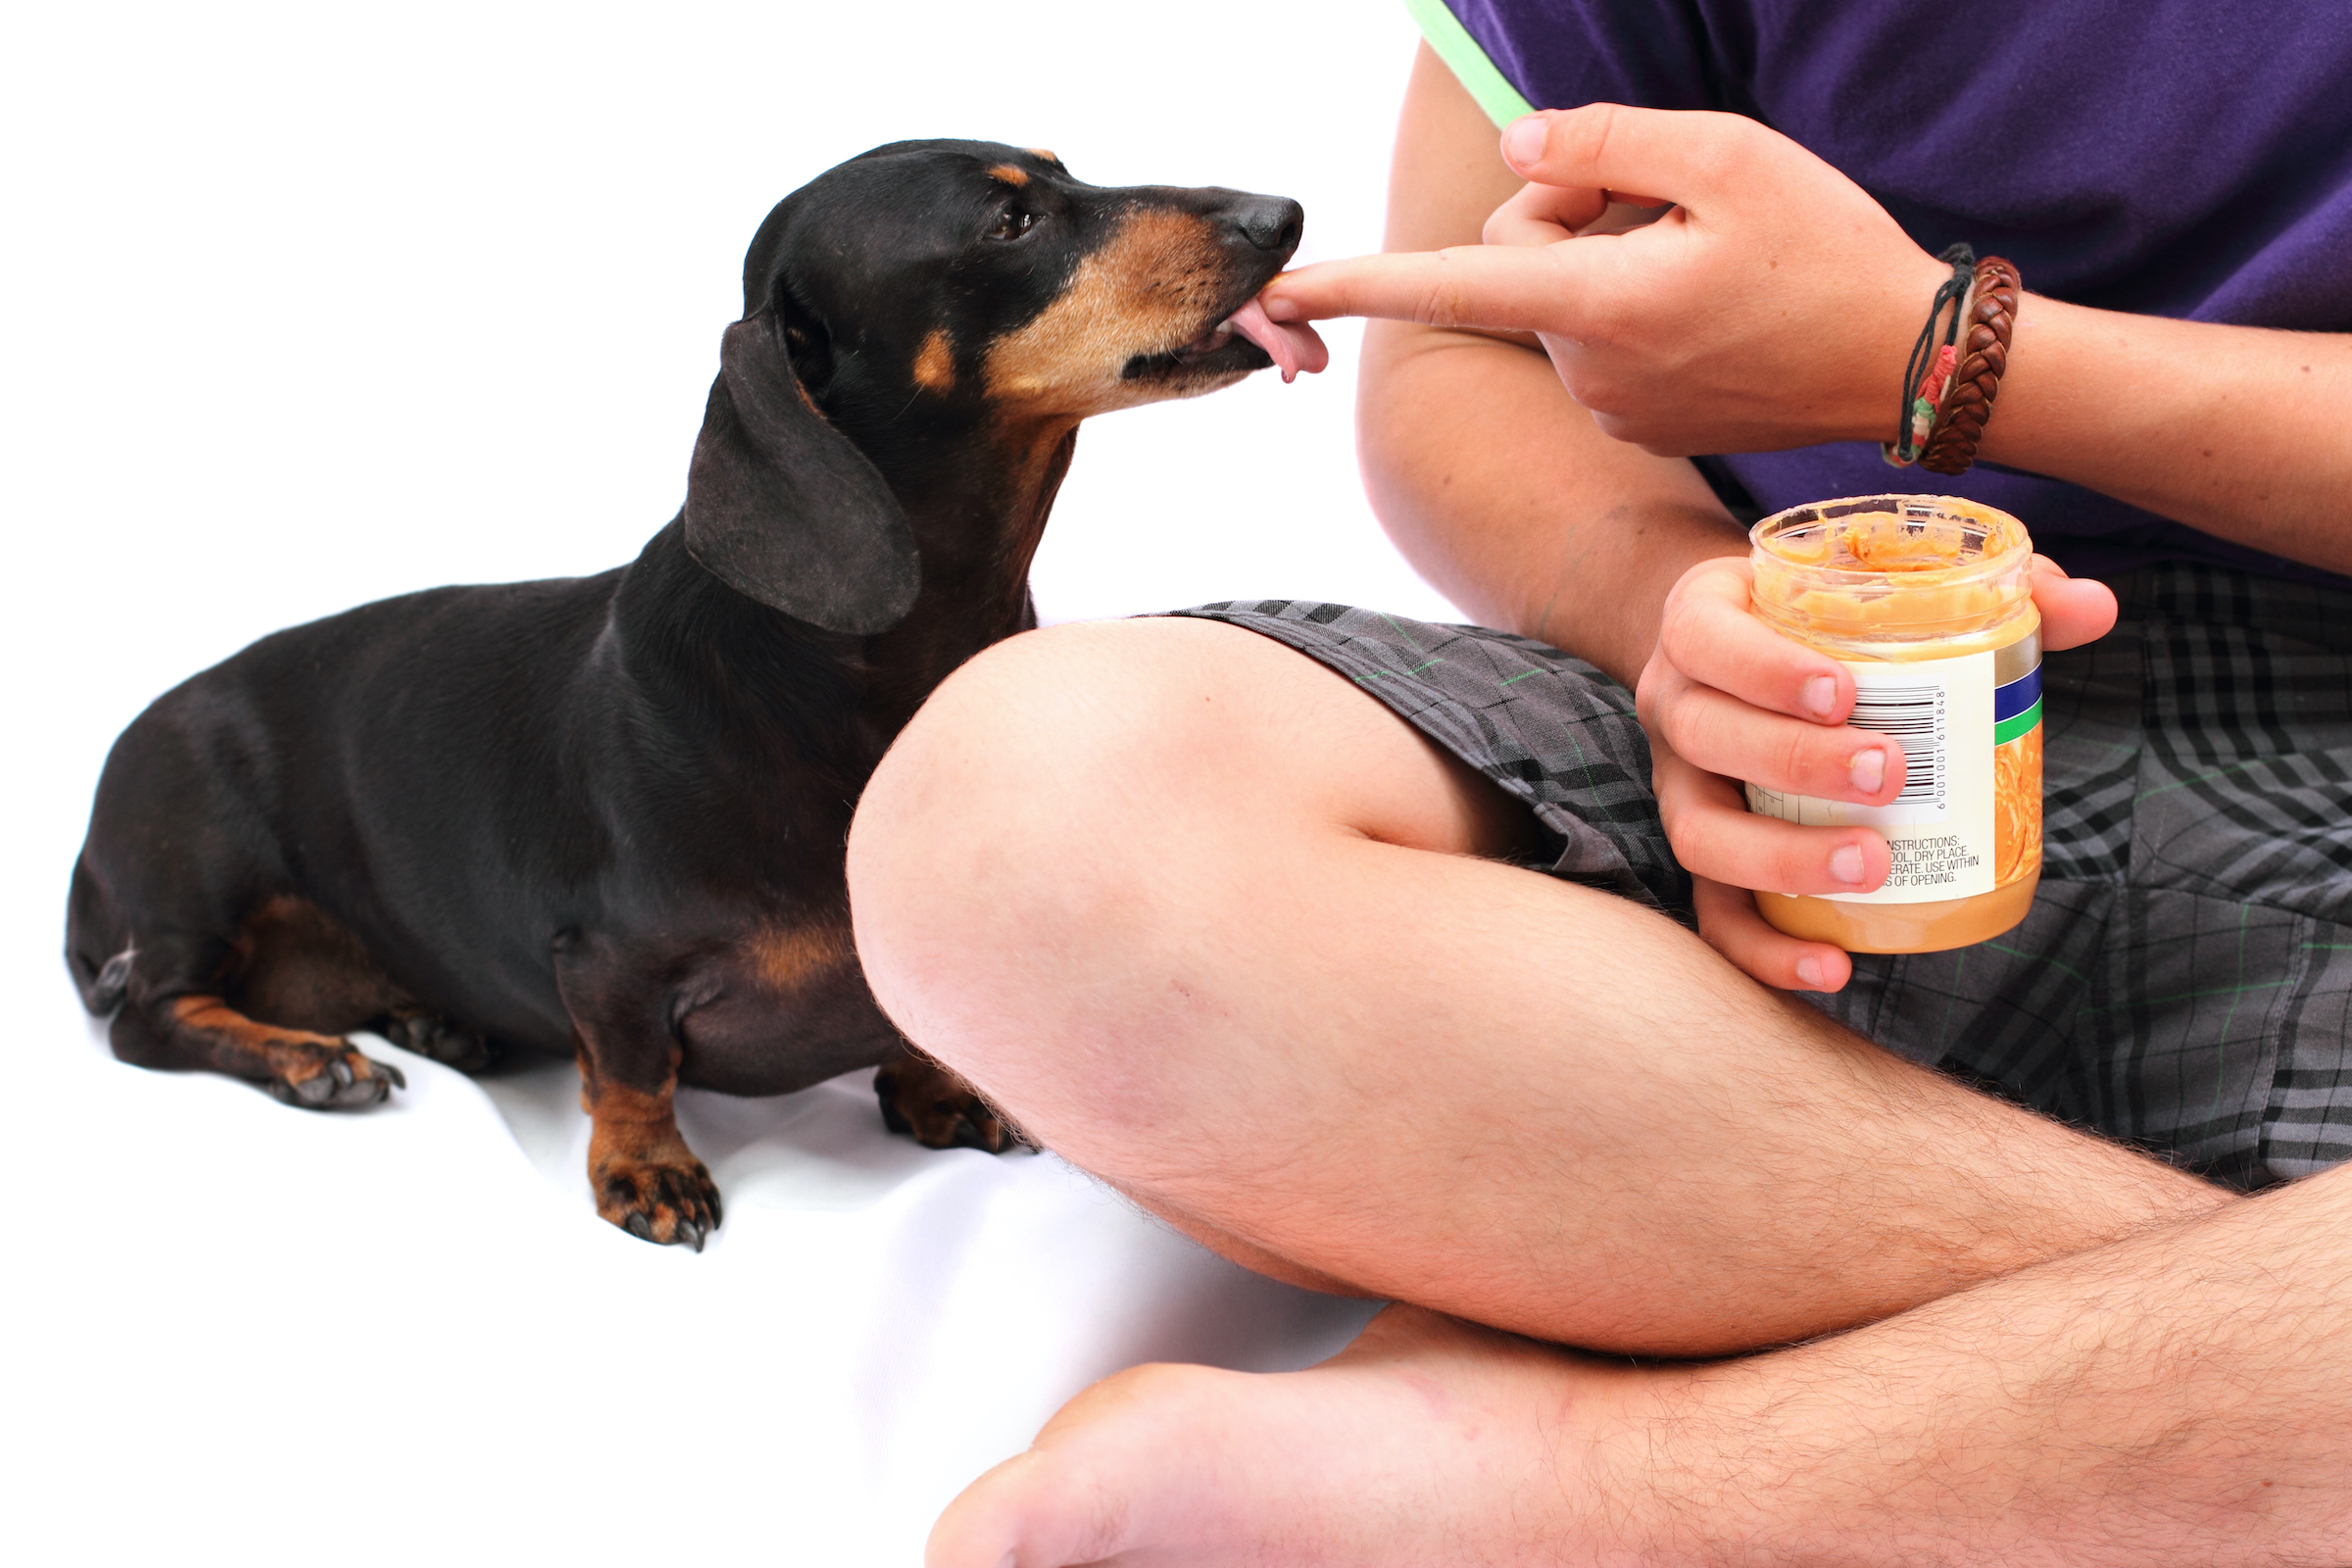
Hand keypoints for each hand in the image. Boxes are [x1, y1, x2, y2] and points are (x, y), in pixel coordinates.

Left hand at [1263, 103, 1953, 455]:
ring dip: (1610, 255)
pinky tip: (1715, 298)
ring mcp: (1610, 406)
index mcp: (1598, 306)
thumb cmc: (1829, 253)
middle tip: (1668, 194)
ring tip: (1710, 254)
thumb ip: (1603, 141)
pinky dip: (1633, 301)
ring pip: (1560, 297)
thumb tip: (1519, 150)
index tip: (1278, 295)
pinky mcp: (1637, 421)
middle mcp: (1587, 370)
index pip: (1449, 285)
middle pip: (1519, 259)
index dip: (1356, 282)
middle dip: (1571, 209)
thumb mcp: (1727, 156)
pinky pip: (1597, 337)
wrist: (1914, 367)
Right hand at [1646, 555, 2114, 990]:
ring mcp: (1681, 784)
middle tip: (1890, 774)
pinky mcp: (1705, 849)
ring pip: (1699, 833)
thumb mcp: (1874, 587)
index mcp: (1701, 624)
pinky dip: (1763, 949)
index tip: (1845, 693)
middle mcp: (1676, 704)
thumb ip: (1979, 592)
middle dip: (1795, 762)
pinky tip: (1832, 967)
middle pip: (1707, 737)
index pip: (1706, 637)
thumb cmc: (1818, 620)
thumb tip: (2095, 607)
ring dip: (1780, 858)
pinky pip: (1713, 913)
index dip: (1765, 669)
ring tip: (1872, 866)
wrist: (1733, 653)